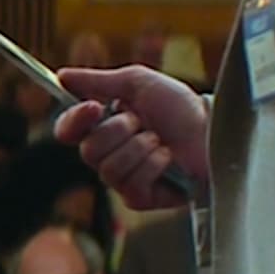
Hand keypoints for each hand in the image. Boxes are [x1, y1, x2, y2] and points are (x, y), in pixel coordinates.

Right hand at [55, 66, 209, 210]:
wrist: (213, 129)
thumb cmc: (179, 106)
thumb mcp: (137, 83)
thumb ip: (97, 81)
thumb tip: (61, 76)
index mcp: (103, 126)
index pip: (68, 130)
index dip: (74, 121)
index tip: (94, 107)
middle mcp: (109, 154)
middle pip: (88, 151)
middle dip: (119, 131)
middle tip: (142, 121)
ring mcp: (124, 178)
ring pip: (109, 169)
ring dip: (139, 147)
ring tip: (160, 140)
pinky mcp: (141, 198)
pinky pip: (131, 184)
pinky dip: (153, 165)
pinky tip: (168, 158)